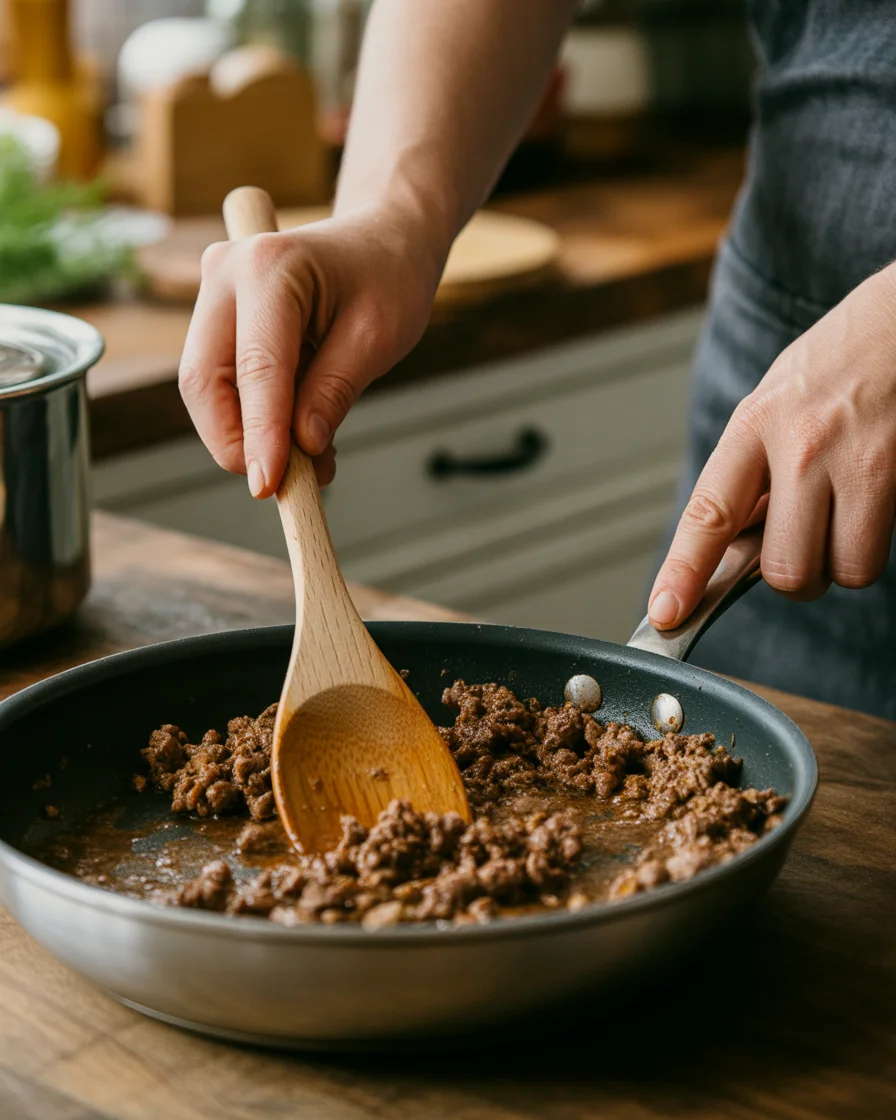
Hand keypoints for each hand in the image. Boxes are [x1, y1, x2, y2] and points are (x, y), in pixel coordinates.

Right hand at [178, 204, 443, 494]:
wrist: (382, 240)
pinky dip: (253, 420)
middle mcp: (226, 273)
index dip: (261, 433)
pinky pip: (220, 383)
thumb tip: (300, 448)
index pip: (256, 367)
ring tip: (311, 462)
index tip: (270, 485)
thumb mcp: (377, 338)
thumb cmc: (387, 277)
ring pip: (204, 387)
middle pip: (203, 379)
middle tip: (282, 485)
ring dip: (246, 436)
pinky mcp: (217, 318)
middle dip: (236, 442)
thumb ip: (334, 391)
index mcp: (269, 266)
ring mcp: (214, 294)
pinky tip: (300, 437)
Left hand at [649, 264, 895, 628]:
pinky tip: (874, 502)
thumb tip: (732, 544)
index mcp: (755, 424)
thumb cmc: (840, 361)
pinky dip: (873, 546)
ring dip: (839, 563)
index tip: (664, 612)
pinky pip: (879, 553)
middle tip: (804, 545)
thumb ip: (751, 469)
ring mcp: (859, 462)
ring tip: (844, 517)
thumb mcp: (774, 402)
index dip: (683, 573)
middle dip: (794, 576)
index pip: (707, 514)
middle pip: (784, 568)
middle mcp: (802, 445)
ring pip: (840, 570)